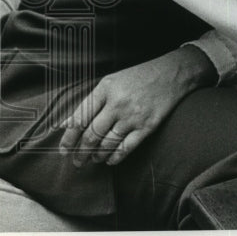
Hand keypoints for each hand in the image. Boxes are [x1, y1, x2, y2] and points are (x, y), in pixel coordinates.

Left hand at [59, 47, 215, 166]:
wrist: (173, 74)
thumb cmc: (139, 77)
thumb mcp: (111, 82)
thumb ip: (90, 102)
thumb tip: (66, 124)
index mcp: (105, 89)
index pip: (80, 118)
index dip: (68, 137)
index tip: (63, 149)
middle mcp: (118, 103)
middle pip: (92, 134)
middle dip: (81, 152)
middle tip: (77, 161)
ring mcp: (133, 116)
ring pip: (107, 143)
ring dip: (96, 156)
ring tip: (92, 160)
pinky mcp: (148, 126)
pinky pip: (126, 148)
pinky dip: (115, 157)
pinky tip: (110, 160)